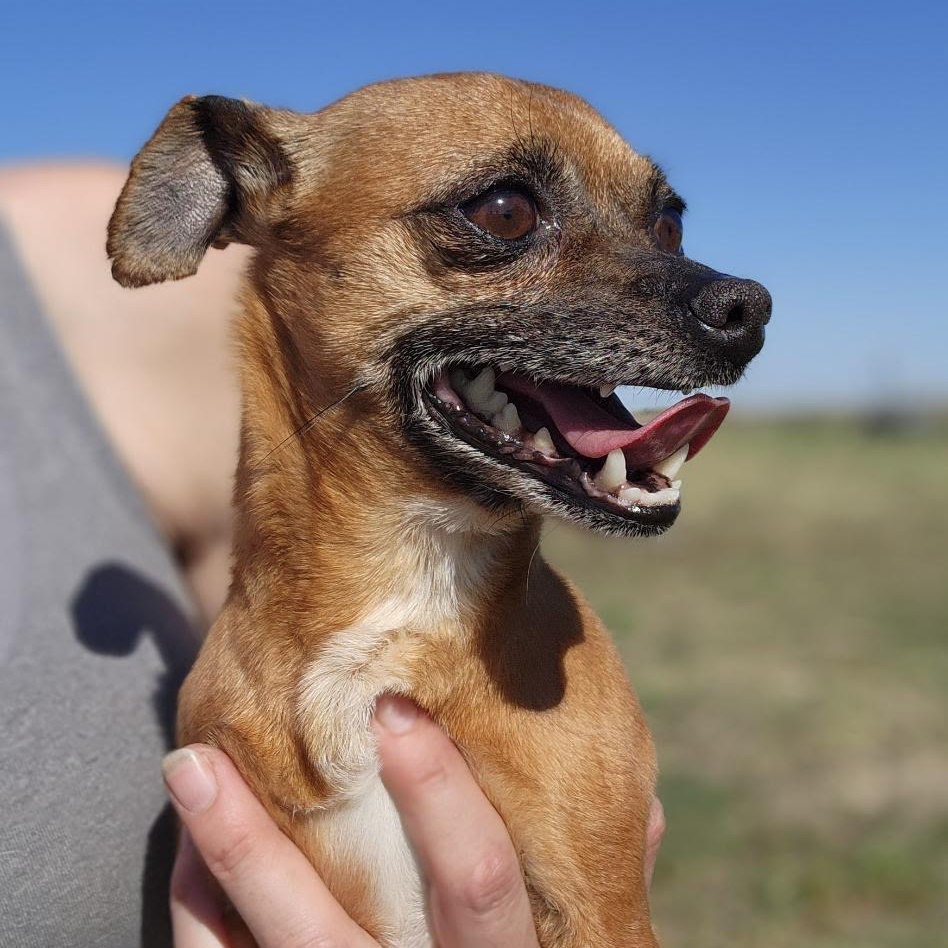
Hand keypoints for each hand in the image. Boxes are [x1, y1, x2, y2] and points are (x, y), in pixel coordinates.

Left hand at [163, 696, 664, 946]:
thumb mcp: (560, 936)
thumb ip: (601, 879)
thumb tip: (651, 816)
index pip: (479, 883)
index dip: (440, 795)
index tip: (397, 710)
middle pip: (334, 933)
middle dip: (281, 838)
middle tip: (225, 741)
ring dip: (226, 859)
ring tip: (188, 767)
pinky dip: (202, 924)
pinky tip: (188, 860)